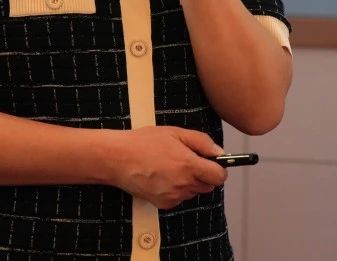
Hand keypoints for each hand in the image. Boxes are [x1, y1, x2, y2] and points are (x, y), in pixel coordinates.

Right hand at [108, 126, 227, 208]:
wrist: (118, 158)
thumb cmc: (143, 142)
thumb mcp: (174, 132)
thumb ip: (201, 141)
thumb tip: (218, 152)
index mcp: (189, 165)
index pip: (219, 177)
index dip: (218, 169)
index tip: (212, 162)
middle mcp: (184, 184)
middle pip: (208, 186)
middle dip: (203, 174)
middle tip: (186, 160)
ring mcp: (174, 196)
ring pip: (193, 192)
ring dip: (189, 182)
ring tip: (169, 166)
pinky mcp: (164, 204)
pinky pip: (179, 198)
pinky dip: (176, 189)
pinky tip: (162, 177)